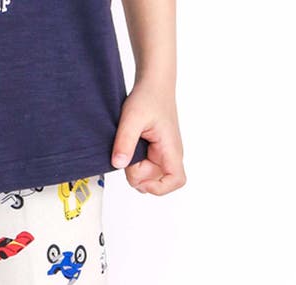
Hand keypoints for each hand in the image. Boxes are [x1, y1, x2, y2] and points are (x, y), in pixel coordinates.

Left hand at [111, 80, 185, 194]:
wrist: (153, 84)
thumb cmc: (148, 96)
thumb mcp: (132, 117)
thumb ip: (125, 141)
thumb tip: (119, 164)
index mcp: (171, 148)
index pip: (176, 181)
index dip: (159, 188)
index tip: (143, 180)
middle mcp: (170, 155)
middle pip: (153, 181)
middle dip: (136, 173)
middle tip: (128, 149)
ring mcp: (162, 156)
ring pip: (145, 177)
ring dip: (132, 167)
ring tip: (130, 144)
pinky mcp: (154, 154)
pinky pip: (142, 168)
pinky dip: (132, 163)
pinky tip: (130, 148)